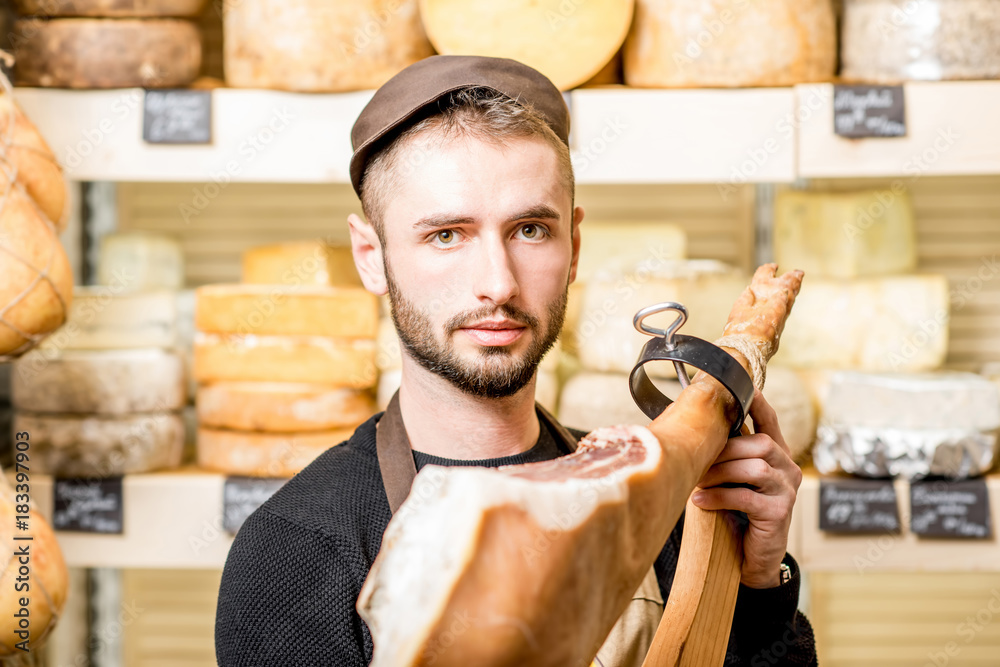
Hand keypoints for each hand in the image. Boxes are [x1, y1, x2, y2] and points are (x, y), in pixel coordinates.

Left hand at [690, 389, 802, 587]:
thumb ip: (723, 455)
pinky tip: (700, 502)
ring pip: (754, 467)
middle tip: (696, 460)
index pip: (770, 421)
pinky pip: (746, 497)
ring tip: (696, 481)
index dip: (758, 403)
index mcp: (776, 454)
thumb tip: (692, 429)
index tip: (744, 388)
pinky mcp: (780, 514)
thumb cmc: (734, 513)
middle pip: (760, 443)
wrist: (749, 558)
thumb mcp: (729, 479)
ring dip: (719, 473)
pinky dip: (718, 497)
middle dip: (724, 450)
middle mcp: (788, 468)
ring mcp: (787, 491)